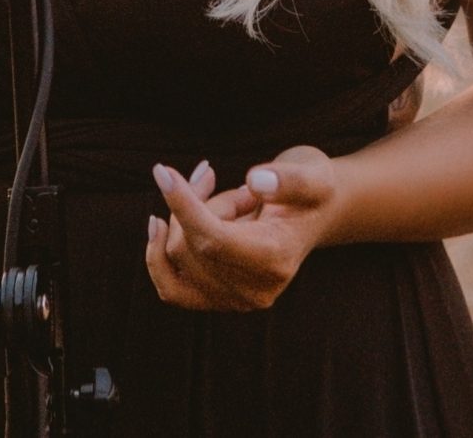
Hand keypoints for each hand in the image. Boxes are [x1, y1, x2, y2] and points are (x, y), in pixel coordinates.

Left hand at [145, 147, 340, 311]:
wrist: (314, 214)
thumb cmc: (312, 190)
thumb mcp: (313, 175)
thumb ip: (289, 180)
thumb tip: (255, 182)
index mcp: (276, 260)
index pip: (213, 240)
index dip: (184, 206)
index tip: (162, 172)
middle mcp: (254, 291)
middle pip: (191, 245)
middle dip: (191, 201)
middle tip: (211, 174)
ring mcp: (234, 302)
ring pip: (176, 258)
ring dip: (182, 218)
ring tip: (213, 197)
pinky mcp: (217, 301)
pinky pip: (170, 288)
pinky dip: (158, 255)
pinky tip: (161, 223)